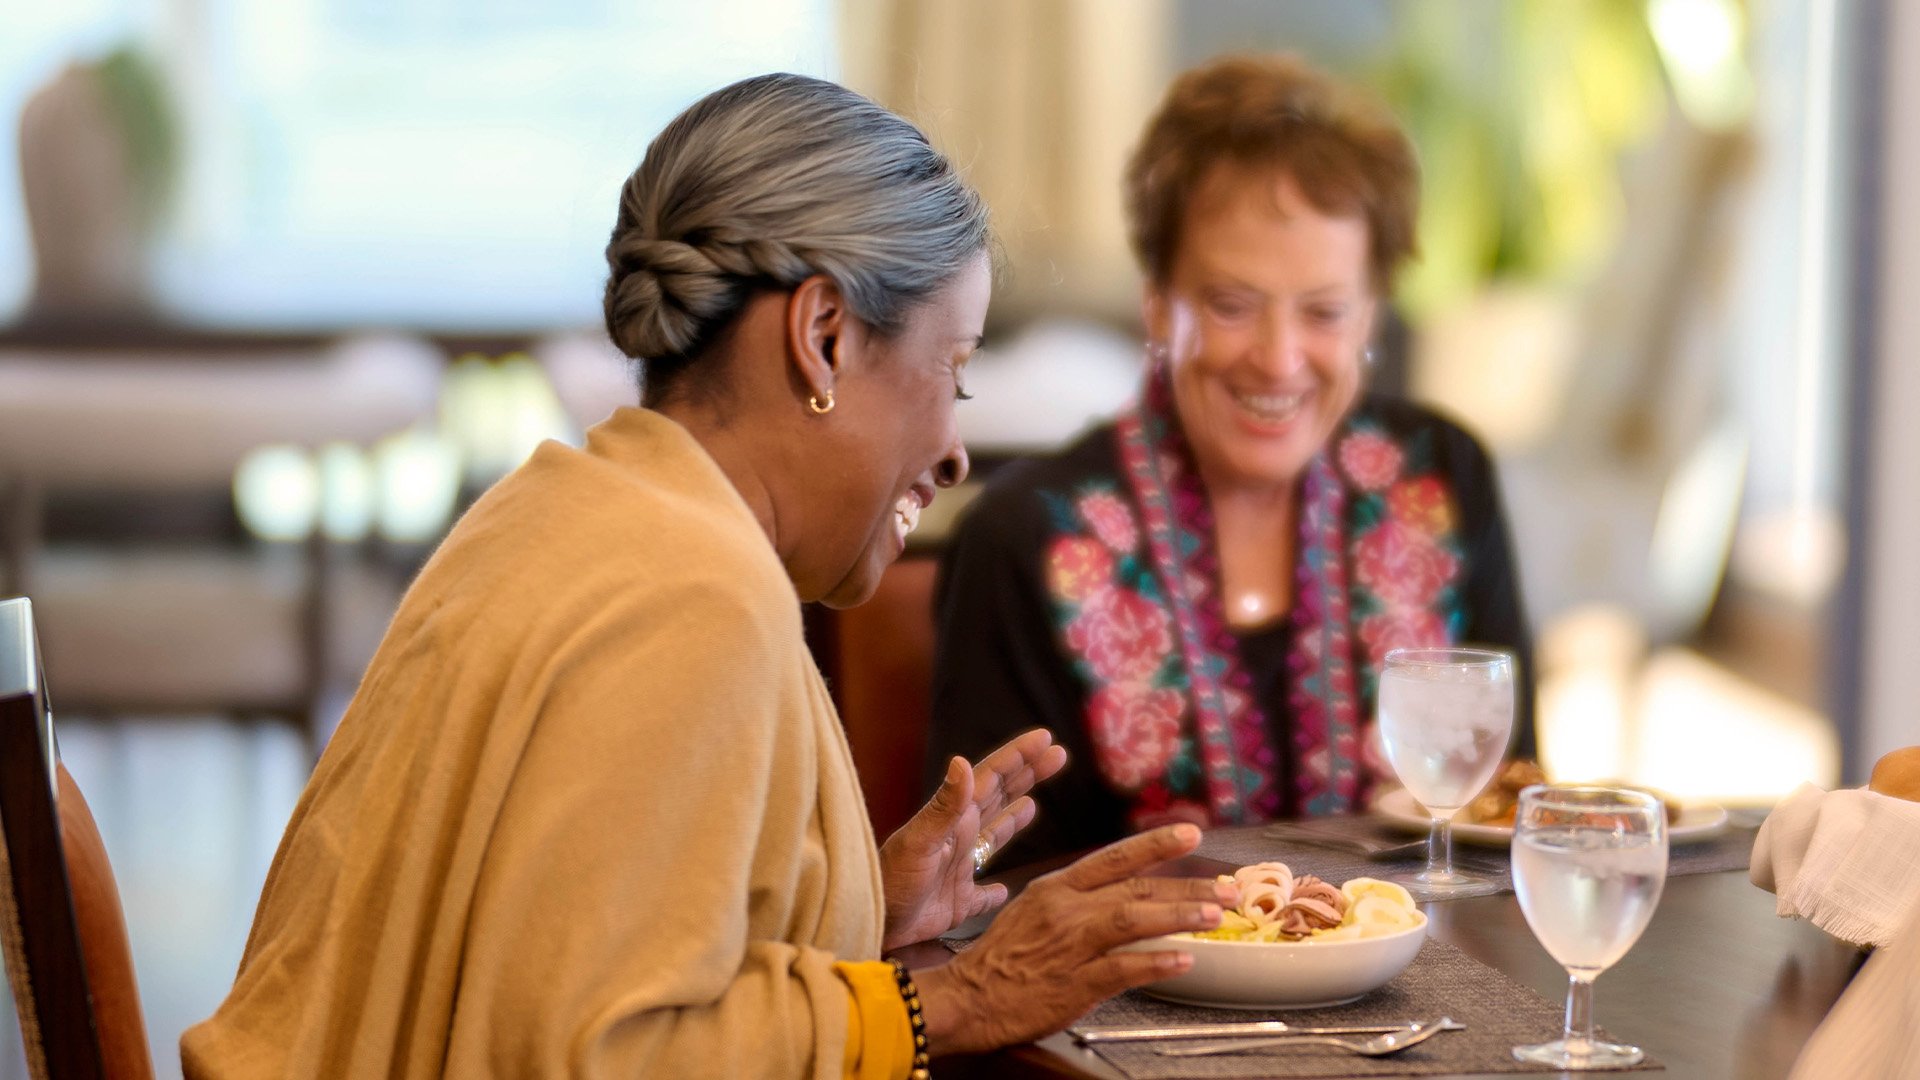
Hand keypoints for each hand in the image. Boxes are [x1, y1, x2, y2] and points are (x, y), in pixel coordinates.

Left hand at [878, 729, 1067, 950]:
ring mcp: (958, 870)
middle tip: (1056, 755)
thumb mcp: (920, 840)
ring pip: (992, 838)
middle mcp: (958, 838)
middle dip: (1026, 775)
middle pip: (998, 798)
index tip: (1045, 738)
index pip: (992, 779)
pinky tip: (1004, 889)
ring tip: (1032, 804)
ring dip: (1013, 820)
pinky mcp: (957, 903)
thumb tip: (963, 762)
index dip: (1018, 757)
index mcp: (953, 819)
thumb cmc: (890, 881)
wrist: (869, 921)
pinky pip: (982, 894)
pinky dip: (995, 891)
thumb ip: (945, 805)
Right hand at [913, 824, 1239, 1054]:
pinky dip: (1156, 963)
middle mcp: (1065, 909)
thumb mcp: (1033, 910)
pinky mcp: (1073, 983)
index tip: (1191, 834)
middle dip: (1187, 885)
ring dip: (1178, 915)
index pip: (1114, 858)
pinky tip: (1183, 959)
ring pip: (1133, 920)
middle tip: (1227, 886)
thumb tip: (1124, 894)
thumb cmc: (1001, 958)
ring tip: (1214, 914)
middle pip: (1135, 888)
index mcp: (1056, 887)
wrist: (967, 998)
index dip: (1156, 845)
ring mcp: (1070, 946)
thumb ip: (1077, 899)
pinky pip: (1122, 968)